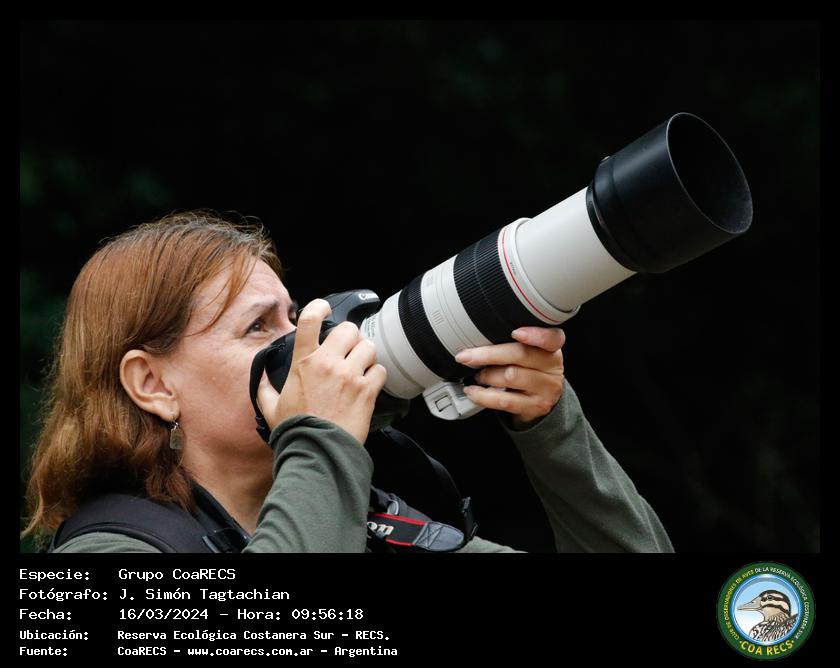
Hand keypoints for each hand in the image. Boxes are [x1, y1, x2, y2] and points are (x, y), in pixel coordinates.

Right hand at [257, 298, 386, 444]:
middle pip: (348, 329)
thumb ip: (264, 388)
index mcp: (304, 362)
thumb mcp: (270, 407)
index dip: (318, 307)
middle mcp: (328, 364)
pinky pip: (380, 371)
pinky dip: (376, 376)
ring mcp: (349, 376)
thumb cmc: (295, 431)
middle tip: (348, 350)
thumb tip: (260, 378)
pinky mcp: (367, 391)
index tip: (323, 307)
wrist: (317, 451)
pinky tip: (368, 385)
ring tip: (360, 368)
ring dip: (366, 356)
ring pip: (368, 347)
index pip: (310, 320)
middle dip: (350, 337)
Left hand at [455, 327, 565, 428]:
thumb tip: (476, 339)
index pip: (551, 338)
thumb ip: (512, 343)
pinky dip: (484, 396)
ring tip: (477, 376)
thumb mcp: (527, 353)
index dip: (535, 334)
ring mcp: (547, 388)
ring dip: (487, 376)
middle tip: (467, 357)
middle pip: (521, 354)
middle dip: (489, 355)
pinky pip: (506, 400)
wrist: (538, 402)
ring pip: (511, 376)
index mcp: (551, 347)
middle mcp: (553, 366)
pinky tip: (473, 391)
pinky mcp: (536, 406)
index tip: (516, 333)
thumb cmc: (526, 371)